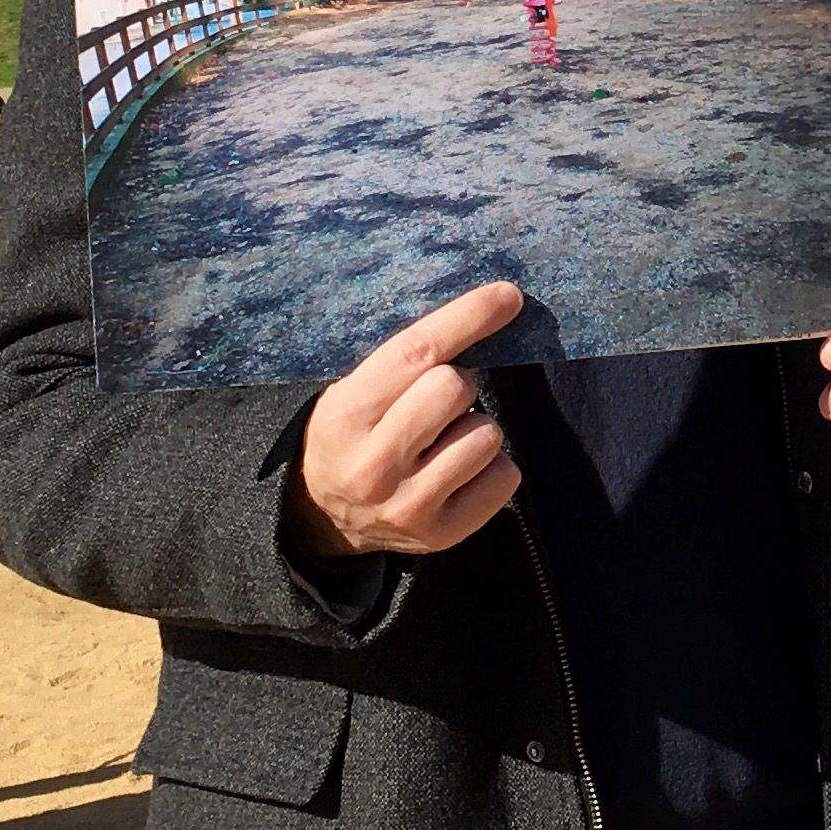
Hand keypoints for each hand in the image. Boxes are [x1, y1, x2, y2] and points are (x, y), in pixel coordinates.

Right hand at [292, 282, 528, 560]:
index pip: (417, 352)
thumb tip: (488, 308)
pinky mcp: (442, 534)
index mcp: (347, 416)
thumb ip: (403, 361)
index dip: (468, 317)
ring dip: (475, 426)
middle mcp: (375, 466)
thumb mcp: (351, 391)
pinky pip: (504, 477)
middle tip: (437, 399)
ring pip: (487, 433)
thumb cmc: (351, 435)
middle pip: (456, 388)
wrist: (323, 518)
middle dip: (458, 382)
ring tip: (444, 439)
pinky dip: (492, 466)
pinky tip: (459, 469)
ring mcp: (410, 504)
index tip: (507, 296)